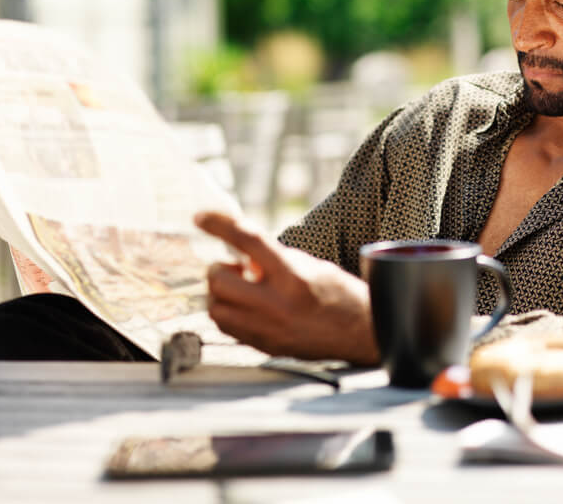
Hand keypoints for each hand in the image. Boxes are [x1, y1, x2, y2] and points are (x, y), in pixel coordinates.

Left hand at [196, 211, 379, 365]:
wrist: (362, 333)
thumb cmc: (340, 294)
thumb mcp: (311, 265)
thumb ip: (275, 258)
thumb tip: (241, 250)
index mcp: (293, 276)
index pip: (247, 241)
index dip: (219, 225)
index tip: (201, 217)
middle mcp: (277, 304)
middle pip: (218, 280)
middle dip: (221, 270)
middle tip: (238, 269)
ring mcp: (268, 329)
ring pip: (215, 307)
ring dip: (221, 293)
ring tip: (244, 290)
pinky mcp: (264, 346)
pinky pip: (226, 328)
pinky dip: (230, 313)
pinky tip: (249, 308)